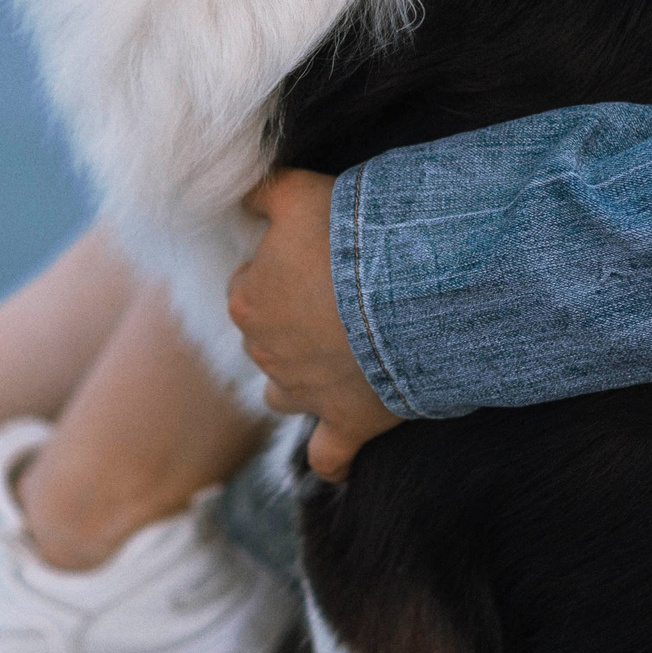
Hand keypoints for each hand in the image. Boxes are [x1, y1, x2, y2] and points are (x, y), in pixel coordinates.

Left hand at [228, 168, 402, 481]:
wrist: (410, 288)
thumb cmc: (351, 235)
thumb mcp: (298, 191)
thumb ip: (262, 191)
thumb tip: (241, 196)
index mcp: (247, 300)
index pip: (247, 286)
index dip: (279, 272)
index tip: (316, 260)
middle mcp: (264, 353)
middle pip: (265, 339)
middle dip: (290, 324)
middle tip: (337, 300)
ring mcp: (304, 394)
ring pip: (283, 394)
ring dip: (299, 381)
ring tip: (335, 361)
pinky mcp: (345, 425)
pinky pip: (329, 458)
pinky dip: (333, 460)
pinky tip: (340, 461)